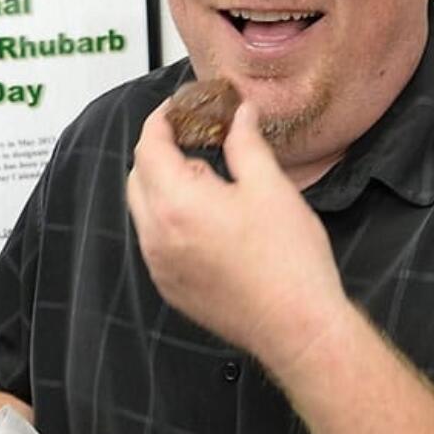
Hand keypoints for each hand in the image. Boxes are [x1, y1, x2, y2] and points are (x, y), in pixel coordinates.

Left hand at [126, 99, 350, 383]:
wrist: (296, 326)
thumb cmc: (288, 260)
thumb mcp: (270, 188)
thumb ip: (245, 144)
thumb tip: (240, 114)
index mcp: (176, 203)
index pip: (149, 147)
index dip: (161, 120)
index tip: (179, 107)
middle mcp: (156, 236)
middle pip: (137, 177)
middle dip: (158, 151)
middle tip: (194, 136)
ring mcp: (159, 266)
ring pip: (143, 211)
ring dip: (161, 186)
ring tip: (203, 176)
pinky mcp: (170, 288)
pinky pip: (154, 241)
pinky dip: (167, 219)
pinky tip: (204, 216)